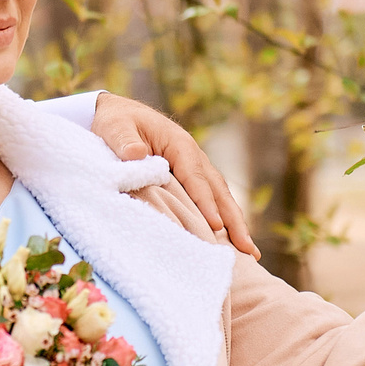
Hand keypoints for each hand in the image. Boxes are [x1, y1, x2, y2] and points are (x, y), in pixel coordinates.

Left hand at [90, 94, 259, 258]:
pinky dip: (222, 218)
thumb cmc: (116, 121)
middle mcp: (193, 156)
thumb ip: (124, 141)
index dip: (206, 203)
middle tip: (248, 250)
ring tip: (249, 252)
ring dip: (234, 224)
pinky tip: (228, 240)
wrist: (116, 113)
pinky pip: (209, 199)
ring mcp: (194, 167)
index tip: (215, 227)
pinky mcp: (188, 178)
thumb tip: (136, 154)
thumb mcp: (115, 127)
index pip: (196, 178)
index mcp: (179, 144)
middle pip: (218, 191)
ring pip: (219, 197)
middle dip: (234, 221)